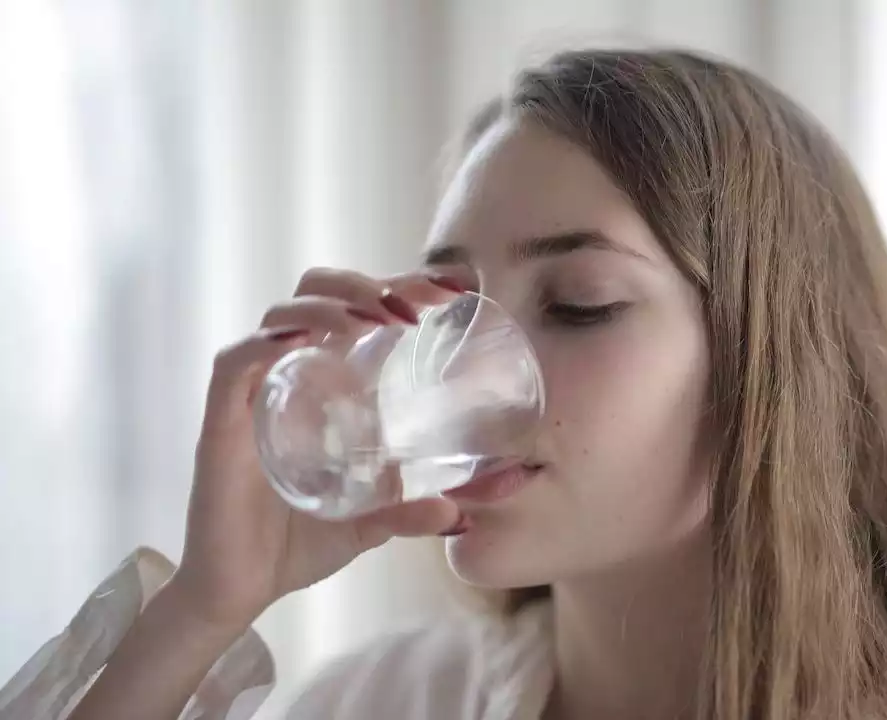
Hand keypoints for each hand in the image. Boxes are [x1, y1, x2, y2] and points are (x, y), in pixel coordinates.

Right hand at [169, 268, 463, 630]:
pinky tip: (304, 340)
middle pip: (315, 292)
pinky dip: (265, 343)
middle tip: (413, 309)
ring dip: (330, 304)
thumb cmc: (297, 545)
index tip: (449, 292)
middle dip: (365, 283)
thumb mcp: (371, 523)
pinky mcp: (221, 423)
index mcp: (323, 384)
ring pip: (280, 315)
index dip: (398, 286)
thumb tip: (468, 508)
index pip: (356, 308)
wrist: (237, 593)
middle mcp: (287, 376)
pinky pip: (234, 364)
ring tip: (375, 319)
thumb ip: (412, 510)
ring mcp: (252, 396)